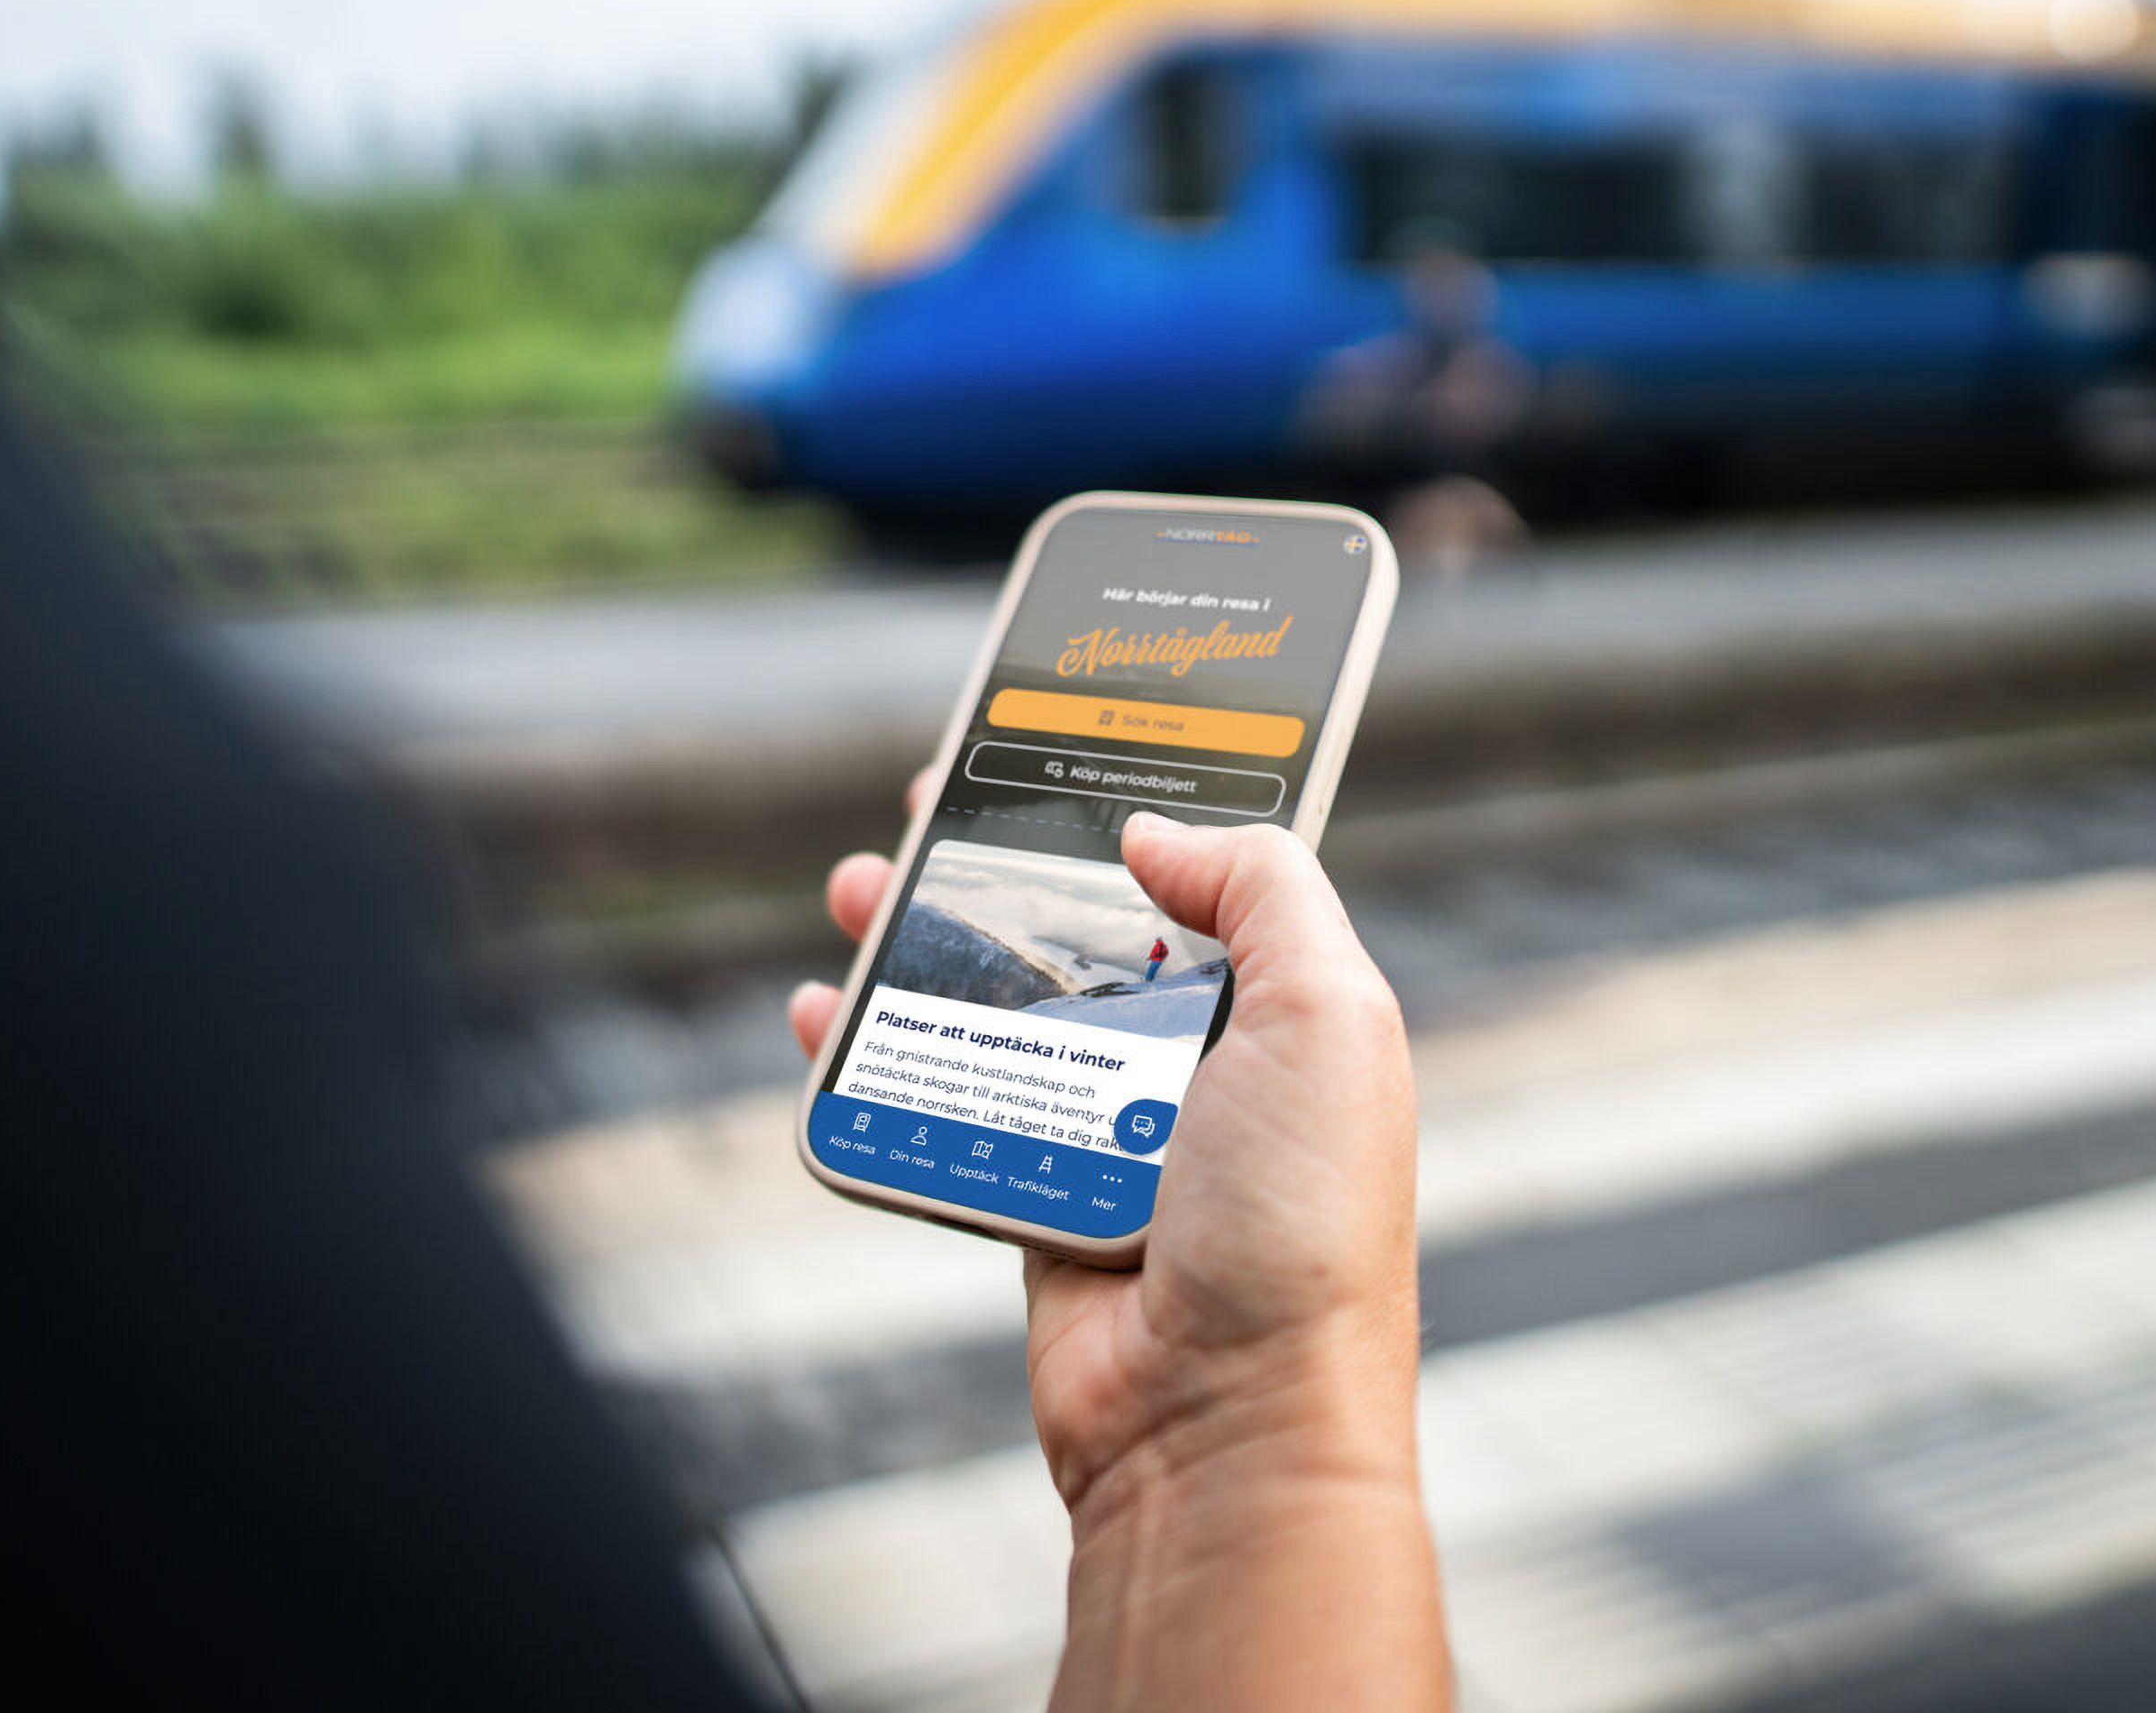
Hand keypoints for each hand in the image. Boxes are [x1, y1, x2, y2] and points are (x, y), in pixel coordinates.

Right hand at [790, 782, 1444, 1708]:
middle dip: (1005, 859)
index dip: (1141, 798)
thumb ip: (1263, 887)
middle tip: (937, 797)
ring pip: (998, 1006)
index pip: (1209, 872)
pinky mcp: (1032, 1195)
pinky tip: (824, 1015)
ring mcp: (1109, 1131)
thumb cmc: (1299, 1225)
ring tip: (858, 886)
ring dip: (921, 941)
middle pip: (1080, 927)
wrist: (1226, 1421)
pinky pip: (944, 1103)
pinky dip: (875, 1056)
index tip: (1067, 734)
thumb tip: (1155, 828)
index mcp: (1284, 1008)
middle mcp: (1198, 1060)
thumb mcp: (1330, 1014)